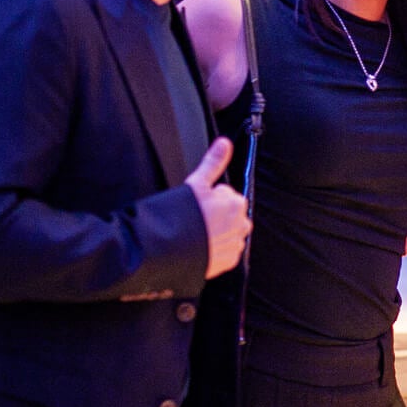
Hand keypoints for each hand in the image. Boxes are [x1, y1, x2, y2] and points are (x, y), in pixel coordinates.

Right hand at [188, 137, 250, 278]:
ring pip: (229, 234)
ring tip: (196, 234)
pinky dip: (215, 250)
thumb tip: (224, 143)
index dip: (211, 198)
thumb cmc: (180, 216)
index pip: (228, 196)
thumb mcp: (196, 183)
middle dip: (216, 215)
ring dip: (217, 233)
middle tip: (195, 219)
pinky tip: (200, 247)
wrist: (165, 249)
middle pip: (231, 215)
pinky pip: (226, 252)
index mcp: (237, 204)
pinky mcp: (227, 263)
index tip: (197, 204)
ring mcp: (235, 245)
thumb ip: (214, 162)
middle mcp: (241, 225)